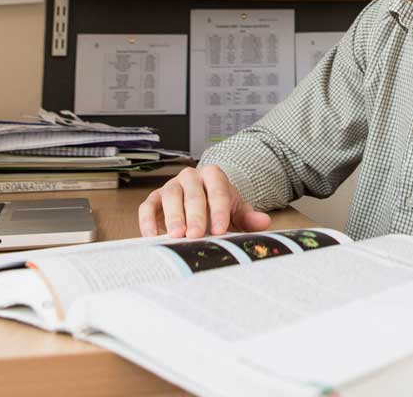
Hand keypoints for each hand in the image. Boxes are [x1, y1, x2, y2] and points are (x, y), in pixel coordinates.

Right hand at [138, 164, 270, 238]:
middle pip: (193, 193)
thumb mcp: (235, 209)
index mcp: (214, 176)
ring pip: (171, 196)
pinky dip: (148, 220)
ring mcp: (171, 186)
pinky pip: (148, 206)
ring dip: (173, 216)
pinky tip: (152, 235)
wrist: (201, 202)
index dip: (219, 210)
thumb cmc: (218, 207)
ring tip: (176, 235)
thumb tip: (264, 222)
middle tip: (196, 234)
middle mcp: (191, 177)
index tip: (220, 230)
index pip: (218, 191)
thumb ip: (248, 216)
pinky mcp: (155, 198)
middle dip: (195, 215)